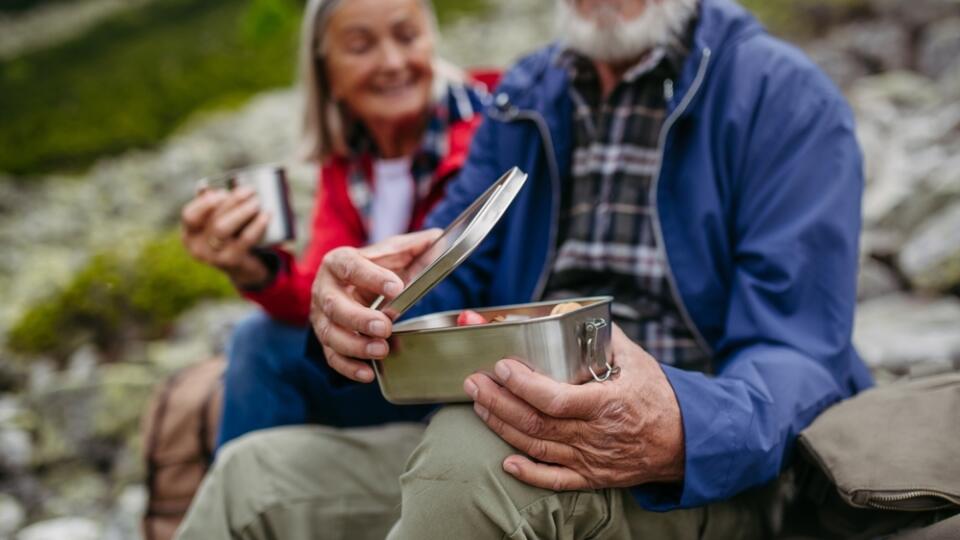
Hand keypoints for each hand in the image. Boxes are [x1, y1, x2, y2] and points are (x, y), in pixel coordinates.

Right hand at [181, 186, 272, 286]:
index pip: (189, 215)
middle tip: (250, 191)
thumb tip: (204, 186)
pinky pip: (244, 239)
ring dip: (241, 211)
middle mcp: (197, 247)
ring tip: (256, 202)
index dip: (204, 202)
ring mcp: (213, 257)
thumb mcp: (216, 224)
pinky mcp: (232, 261)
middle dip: (232, 201)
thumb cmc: (229, 238)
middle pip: (212, 219)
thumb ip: (210, 206)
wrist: (243, 269)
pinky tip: (266, 215)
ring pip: (223, 228)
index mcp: (190, 235)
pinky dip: (256, 225)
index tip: (222, 192)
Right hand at [310, 229, 441, 382]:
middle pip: (333, 304)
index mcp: (339, 262)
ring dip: (355, 344)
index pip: (351, 267)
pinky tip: (368, 373)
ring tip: (382, 350)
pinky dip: (348, 367)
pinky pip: (331, 356)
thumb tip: (439, 238)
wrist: (351, 285)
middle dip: (359, 318)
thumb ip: (414, 246)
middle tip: (385, 326)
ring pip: (330, 333)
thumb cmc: (374, 268)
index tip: (397, 287)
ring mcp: (321, 317)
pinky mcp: (326, 339)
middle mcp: (324, 289)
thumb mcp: (393, 253)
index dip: (372, 278)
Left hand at [464, 324, 684, 490]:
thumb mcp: (638, 361)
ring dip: (502, 427)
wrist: (686, 442)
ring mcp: (591, 459)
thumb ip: (605, 339)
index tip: (501, 367)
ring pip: (536, 447)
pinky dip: (528, 473)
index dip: (522, 385)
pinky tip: (506, 461)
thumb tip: (575, 315)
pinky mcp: (591, 476)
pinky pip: (554, 480)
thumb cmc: (660, 398)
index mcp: (606, 404)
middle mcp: (595, 435)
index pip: (554, 398)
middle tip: (474, 382)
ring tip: (479, 405)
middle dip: (498, 401)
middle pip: (535, 423)